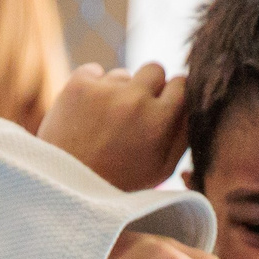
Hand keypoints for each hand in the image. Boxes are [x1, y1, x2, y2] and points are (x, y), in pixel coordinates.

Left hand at [38, 62, 189, 192]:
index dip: (172, 95)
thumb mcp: (162, 170)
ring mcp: (105, 90)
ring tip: (105, 125)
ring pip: (122, 74)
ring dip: (118, 92)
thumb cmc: (119, 184)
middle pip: (154, 69)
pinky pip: (95, 71)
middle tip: (135, 113)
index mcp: (160, 121)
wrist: (65, 190)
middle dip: (148, 87)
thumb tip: (193, 102)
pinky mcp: (78, 84)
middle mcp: (135, 99)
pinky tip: (87, 114)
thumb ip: (183, 134)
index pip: (182, 83)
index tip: (163, 107)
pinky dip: (92, 88)